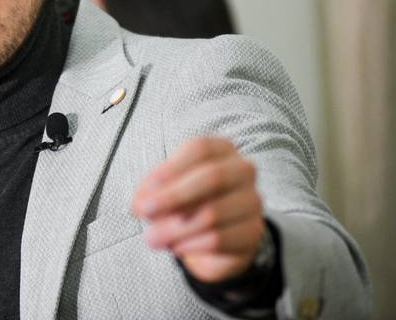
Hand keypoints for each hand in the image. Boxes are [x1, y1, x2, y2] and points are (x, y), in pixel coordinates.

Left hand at [132, 137, 264, 282]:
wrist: (213, 238)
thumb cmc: (187, 203)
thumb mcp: (164, 191)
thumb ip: (151, 192)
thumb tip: (141, 204)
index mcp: (221, 150)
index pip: (200, 149)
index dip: (171, 168)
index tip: (148, 188)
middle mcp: (243, 171)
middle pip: (212, 177)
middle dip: (173, 196)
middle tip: (145, 212)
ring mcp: (253, 201)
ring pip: (213, 214)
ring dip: (175, 228)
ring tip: (152, 238)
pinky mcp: (253, 232)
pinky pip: (219, 239)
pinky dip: (191, 244)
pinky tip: (176, 246)